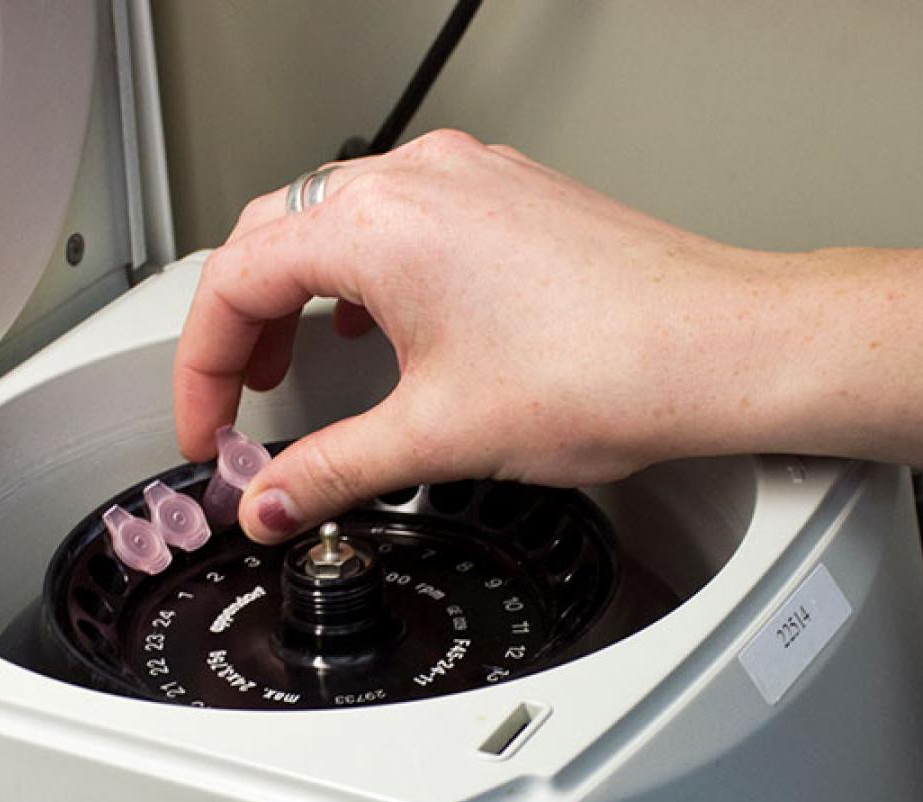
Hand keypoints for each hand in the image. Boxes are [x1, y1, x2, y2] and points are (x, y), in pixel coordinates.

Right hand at [174, 130, 799, 541]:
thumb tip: (274, 502)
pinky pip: (406, 215)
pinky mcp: (511, 192)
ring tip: (299, 357)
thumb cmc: (612, 368)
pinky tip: (387, 320)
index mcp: (379, 226)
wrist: (724, 346)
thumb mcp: (440, 436)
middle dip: (241, 323)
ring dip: (303, 290)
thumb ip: (333, 470)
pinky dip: (369, 270)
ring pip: (339, 217)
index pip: (236, 280)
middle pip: (276, 236)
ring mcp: (470, 177)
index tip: (207, 430)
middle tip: (238, 398)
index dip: (199, 366)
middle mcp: (420, 180)